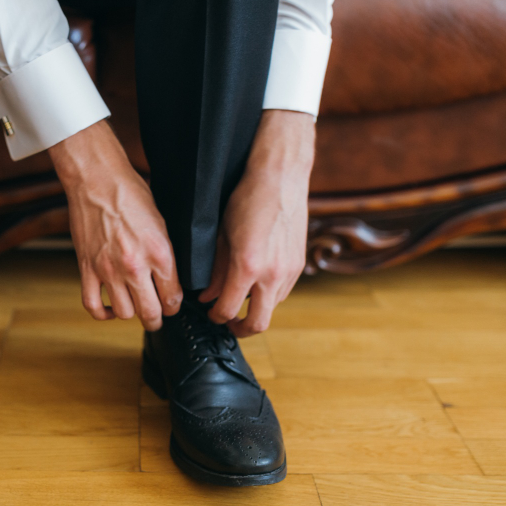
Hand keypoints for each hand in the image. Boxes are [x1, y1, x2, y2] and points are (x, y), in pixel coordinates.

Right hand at [49, 120, 182, 330]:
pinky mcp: (87, 269)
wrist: (97, 179)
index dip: (175, 307)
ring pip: (124, 313)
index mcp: (159, 253)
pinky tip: (110, 307)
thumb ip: (166, 253)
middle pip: (150, 313)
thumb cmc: (131, 193)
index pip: (173, 298)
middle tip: (157, 315)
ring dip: (131, 313)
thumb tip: (172, 277)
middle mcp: (135, 266)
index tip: (172, 305)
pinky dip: (103, 313)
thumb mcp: (162, 222)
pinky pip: (93, 305)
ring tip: (134, 305)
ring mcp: (108, 270)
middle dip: (157, 319)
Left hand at [199, 110, 314, 336]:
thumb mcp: (221, 235)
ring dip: (256, 309)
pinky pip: (283, 291)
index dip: (215, 317)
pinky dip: (269, 294)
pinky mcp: (299, 264)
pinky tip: (257, 282)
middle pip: (258, 323)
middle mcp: (272, 274)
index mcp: (248, 267)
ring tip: (239, 299)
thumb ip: (214, 270)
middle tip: (227, 324)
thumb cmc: (247, 199)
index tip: (210, 314)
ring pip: (272, 308)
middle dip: (240, 329)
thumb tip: (206, 295)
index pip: (227, 310)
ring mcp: (290, 271)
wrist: (281, 177)